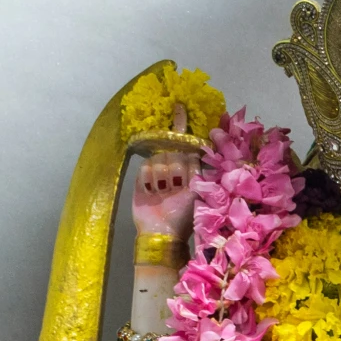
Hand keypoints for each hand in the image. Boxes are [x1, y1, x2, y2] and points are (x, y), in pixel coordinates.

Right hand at [131, 108, 197, 239]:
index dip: (182, 126)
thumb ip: (197, 169)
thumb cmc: (183, 216)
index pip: (186, 144)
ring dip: (162, 176)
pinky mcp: (141, 180)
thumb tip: (198, 148)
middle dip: (175, 161)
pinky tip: (152, 193)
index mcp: (187, 171)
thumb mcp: (196, 191)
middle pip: (172, 150)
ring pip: (159, 159)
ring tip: (163, 193)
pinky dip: (149, 180)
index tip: (180, 107)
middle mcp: (172, 170)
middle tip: (175, 176)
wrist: (161, 232)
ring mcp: (156, 175)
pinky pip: (145, 168)